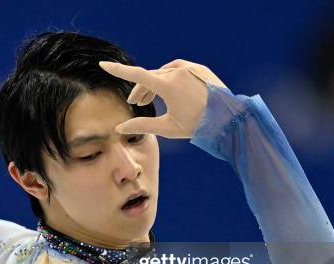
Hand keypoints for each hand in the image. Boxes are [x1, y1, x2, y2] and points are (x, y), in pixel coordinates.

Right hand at [98, 59, 227, 137]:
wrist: (230, 118)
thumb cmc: (198, 125)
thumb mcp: (168, 128)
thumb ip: (142, 126)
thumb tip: (119, 128)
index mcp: (168, 85)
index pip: (136, 75)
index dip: (118, 71)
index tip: (103, 65)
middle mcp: (177, 72)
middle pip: (150, 78)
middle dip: (141, 90)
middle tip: (136, 103)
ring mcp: (190, 68)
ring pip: (163, 73)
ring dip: (155, 85)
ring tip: (152, 100)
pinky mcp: (200, 68)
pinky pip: (178, 70)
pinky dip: (169, 79)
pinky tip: (170, 91)